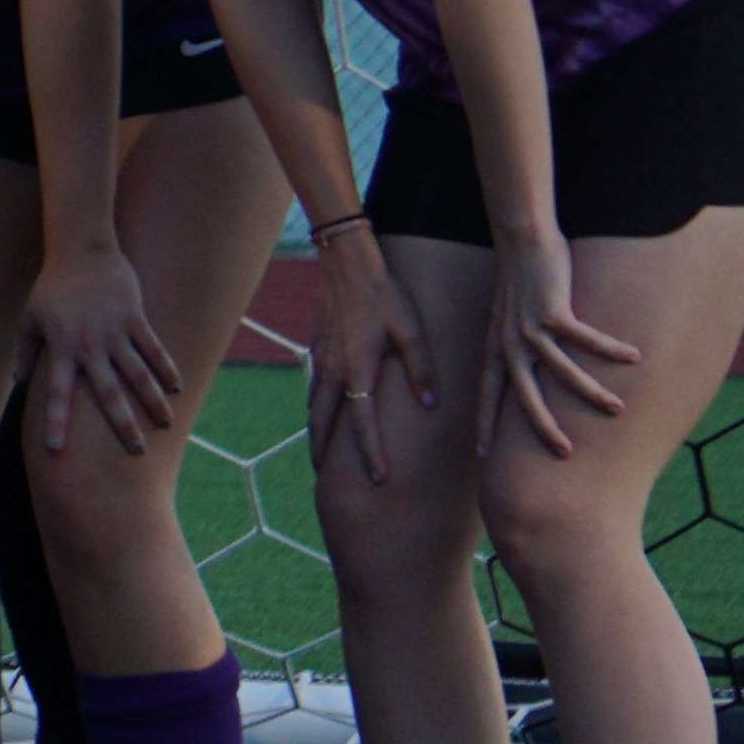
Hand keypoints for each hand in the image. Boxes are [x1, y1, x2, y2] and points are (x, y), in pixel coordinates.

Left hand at [23, 244, 186, 456]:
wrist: (80, 251)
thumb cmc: (51, 288)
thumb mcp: (29, 319)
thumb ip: (26, 352)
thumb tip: (21, 383)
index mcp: (62, 349)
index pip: (57, 394)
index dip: (56, 422)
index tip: (56, 450)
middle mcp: (90, 346)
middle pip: (108, 393)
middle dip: (122, 425)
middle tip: (136, 452)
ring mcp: (115, 332)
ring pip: (139, 375)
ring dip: (153, 402)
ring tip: (165, 424)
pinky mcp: (135, 319)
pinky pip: (154, 349)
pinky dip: (166, 368)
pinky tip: (177, 389)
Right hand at [298, 224, 430, 486]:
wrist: (346, 264)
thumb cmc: (385, 295)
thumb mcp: (411, 330)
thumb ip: (421, 370)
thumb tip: (430, 406)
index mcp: (357, 371)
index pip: (362, 424)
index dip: (371, 454)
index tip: (380, 479)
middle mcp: (333, 371)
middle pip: (322, 423)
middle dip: (324, 452)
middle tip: (327, 479)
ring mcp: (320, 360)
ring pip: (313, 405)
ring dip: (316, 431)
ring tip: (320, 453)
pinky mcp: (317, 348)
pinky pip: (313, 386)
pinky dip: (315, 406)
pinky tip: (321, 410)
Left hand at [483, 223, 637, 461]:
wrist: (521, 241)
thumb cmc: (521, 284)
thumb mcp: (510, 322)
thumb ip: (519, 350)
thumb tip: (536, 377)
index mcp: (496, 350)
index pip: (488, 395)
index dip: (486, 425)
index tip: (482, 458)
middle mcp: (509, 344)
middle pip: (523, 396)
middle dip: (542, 427)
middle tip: (563, 453)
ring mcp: (530, 328)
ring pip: (562, 371)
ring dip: (590, 392)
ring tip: (617, 409)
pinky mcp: (553, 310)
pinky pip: (585, 338)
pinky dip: (609, 349)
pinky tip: (634, 358)